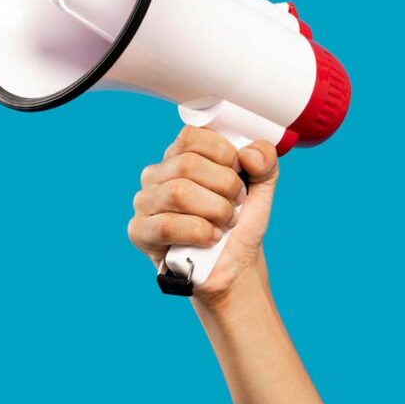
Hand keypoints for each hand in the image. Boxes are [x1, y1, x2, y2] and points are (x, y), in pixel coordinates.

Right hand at [127, 126, 279, 304]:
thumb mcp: (262, 185)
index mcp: (180, 155)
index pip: (191, 136)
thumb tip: (249, 154)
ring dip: (214, 210)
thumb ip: (265, 160)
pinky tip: (212, 238)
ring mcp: (144, 202)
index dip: (223, 154)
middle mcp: (156, 174)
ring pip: (178, 193)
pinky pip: (167, 225)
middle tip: (236, 204)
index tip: (239, 173)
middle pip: (187, 164)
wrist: (235, 266)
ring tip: (225, 223)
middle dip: (224, 186)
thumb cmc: (240, 223)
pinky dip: (199, 232)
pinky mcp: (139, 231)